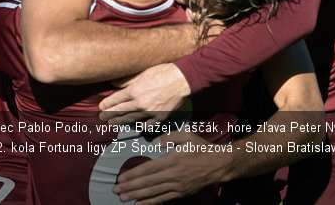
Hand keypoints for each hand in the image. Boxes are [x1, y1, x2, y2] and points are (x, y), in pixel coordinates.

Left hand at [99, 63, 189, 124]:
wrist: (181, 79)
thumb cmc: (163, 72)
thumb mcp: (142, 72)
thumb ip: (127, 80)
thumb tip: (114, 84)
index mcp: (134, 90)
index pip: (116, 99)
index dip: (107, 103)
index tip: (102, 107)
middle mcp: (140, 102)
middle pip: (121, 110)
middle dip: (110, 114)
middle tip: (102, 118)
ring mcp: (150, 111)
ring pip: (132, 119)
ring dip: (120, 121)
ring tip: (112, 123)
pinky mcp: (160, 116)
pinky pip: (148, 125)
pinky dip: (142, 127)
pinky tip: (137, 128)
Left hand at [113, 132, 227, 203]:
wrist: (219, 164)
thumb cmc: (201, 148)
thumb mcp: (186, 136)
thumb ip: (168, 137)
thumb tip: (153, 143)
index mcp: (172, 160)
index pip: (148, 169)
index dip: (133, 174)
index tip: (120, 178)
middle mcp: (173, 175)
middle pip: (147, 183)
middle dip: (130, 187)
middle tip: (115, 190)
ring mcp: (177, 186)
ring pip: (153, 192)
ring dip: (136, 196)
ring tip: (123, 198)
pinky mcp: (181, 193)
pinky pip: (163, 199)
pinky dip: (150, 202)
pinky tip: (139, 204)